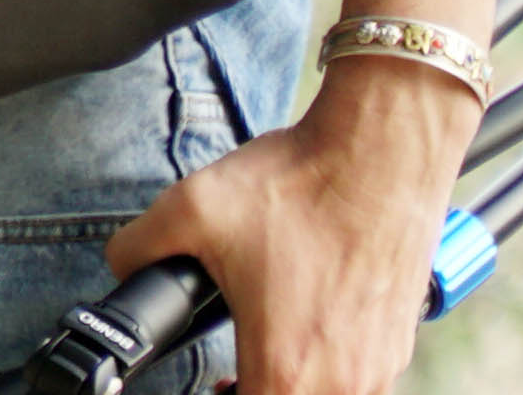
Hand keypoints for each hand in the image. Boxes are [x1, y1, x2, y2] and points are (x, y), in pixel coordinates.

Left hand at [100, 58, 476, 394]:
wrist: (381, 152)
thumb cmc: (303, 186)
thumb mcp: (193, 209)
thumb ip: (139, 247)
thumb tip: (123, 264)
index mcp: (284, 370)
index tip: (209, 385)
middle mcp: (341, 383)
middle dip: (252, 393)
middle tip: (226, 379)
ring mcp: (378, 366)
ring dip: (292, 383)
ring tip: (264, 351)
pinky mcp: (399, 342)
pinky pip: (360, 379)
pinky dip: (330, 366)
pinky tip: (308, 325)